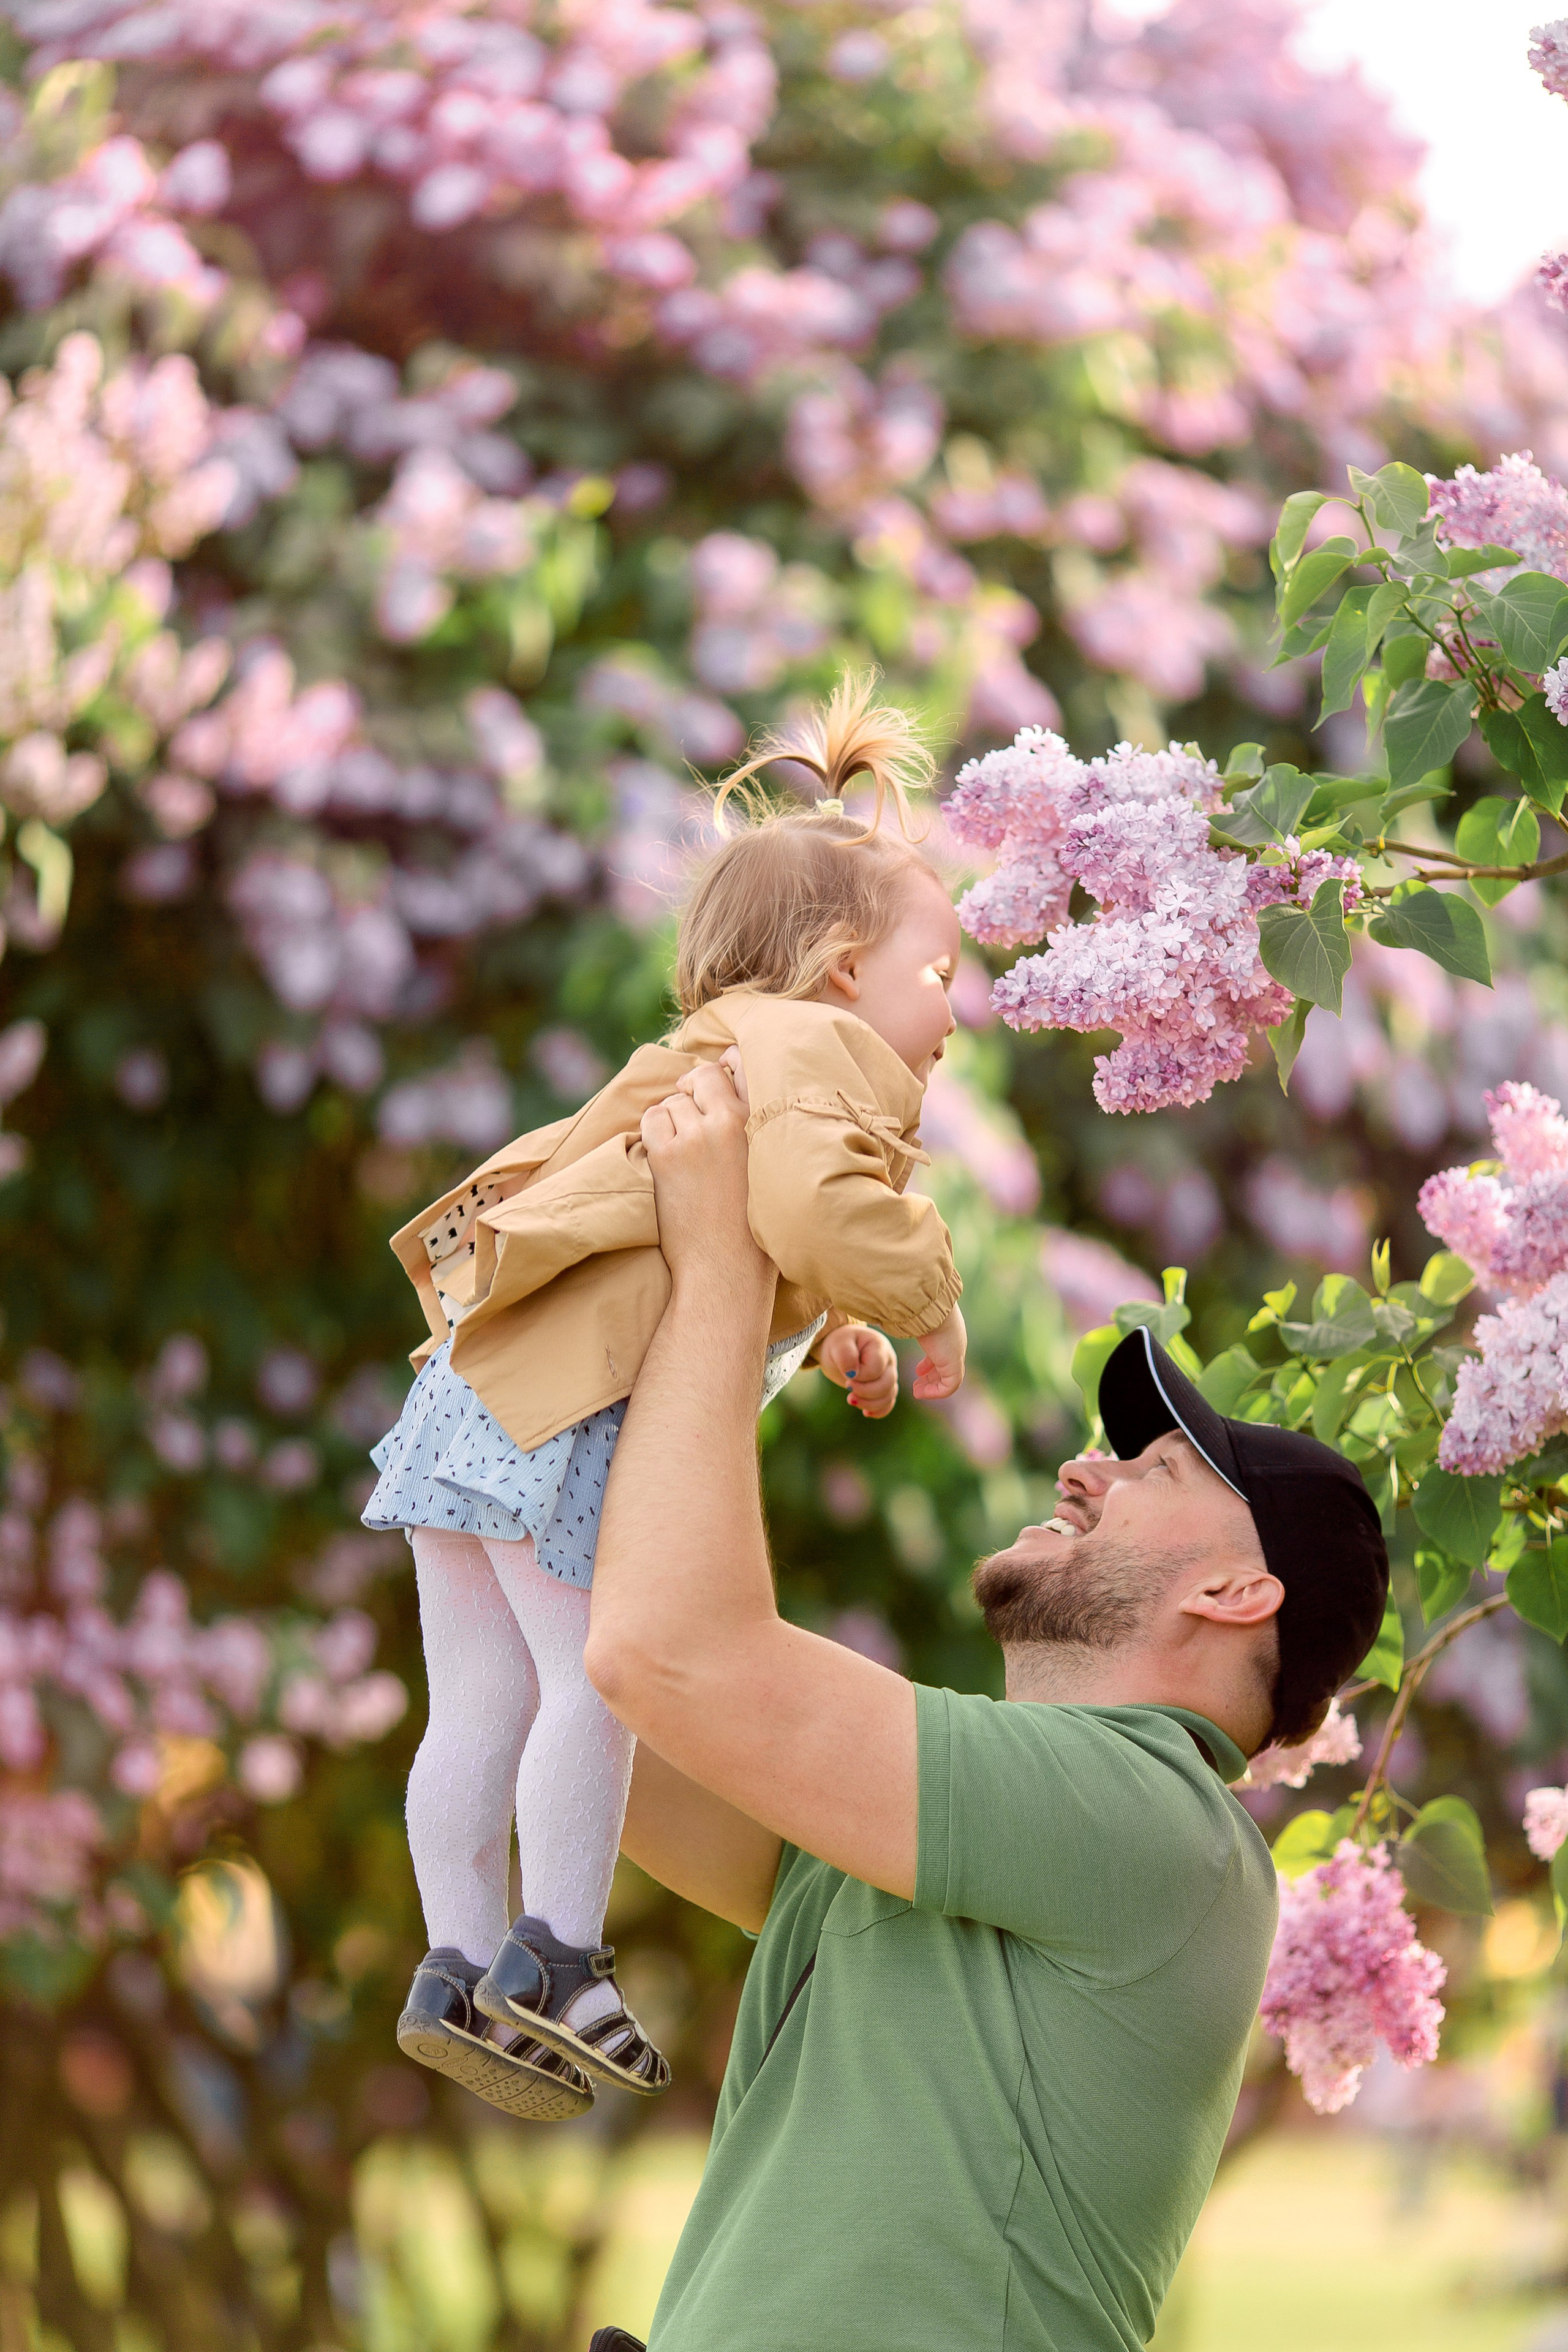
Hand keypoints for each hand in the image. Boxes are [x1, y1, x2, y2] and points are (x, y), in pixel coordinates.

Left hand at [640, 1062, 769, 1297]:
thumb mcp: (771, 1170)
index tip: (718, 1075)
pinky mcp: (669, 1154)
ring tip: (682, 1152)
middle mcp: (734, 1122)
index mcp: (764, 1125)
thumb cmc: (753, 1227)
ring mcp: (700, 1136)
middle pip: (703, 1077)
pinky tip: (664, 1158)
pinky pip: (652, 1119)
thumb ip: (756, 1131)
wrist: (727, 1267)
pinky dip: (653, 1133)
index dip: (724, 1066)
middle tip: (689, 1115)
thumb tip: (732, 1087)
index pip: (741, 1066)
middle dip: (692, 1090)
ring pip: (674, 1101)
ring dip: (672, 1119)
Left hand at [818, 1323, 898, 1418]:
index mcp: (879, 1347)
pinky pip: (889, 1403)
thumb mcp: (839, 1343)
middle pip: (886, 1384)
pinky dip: (879, 1411)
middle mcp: (888, 1361)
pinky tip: (866, 1413)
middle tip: (847, 1387)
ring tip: (850, 1400)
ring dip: (869, 1403)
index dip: (861, 1378)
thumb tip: (852, 1374)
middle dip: (865, 1392)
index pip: (876, 1369)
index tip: (847, 1376)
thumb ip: (846, 1355)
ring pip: (889, 1396)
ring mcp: (888, 1375)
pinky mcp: (884, 1387)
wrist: (840, 1348)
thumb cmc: (840, 1342)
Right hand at [913, 1303, 965, 1400]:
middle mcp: (954, 1345)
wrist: (930, 1306)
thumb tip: (893, 1321)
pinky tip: (920, 1392)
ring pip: (949, 1379)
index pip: (943, 1353)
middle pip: (946, 1368)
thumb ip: (907, 1324)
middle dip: (931, 1379)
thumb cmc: (917, 1309)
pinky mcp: (953, 1365)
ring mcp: (956, 1355)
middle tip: (916, 1386)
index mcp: (947, 1333)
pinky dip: (935, 1392)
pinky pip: (949, 1387)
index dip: (930, 1365)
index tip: (918, 1371)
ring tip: (917, 1391)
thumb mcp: (913, 1318)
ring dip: (932, 1388)